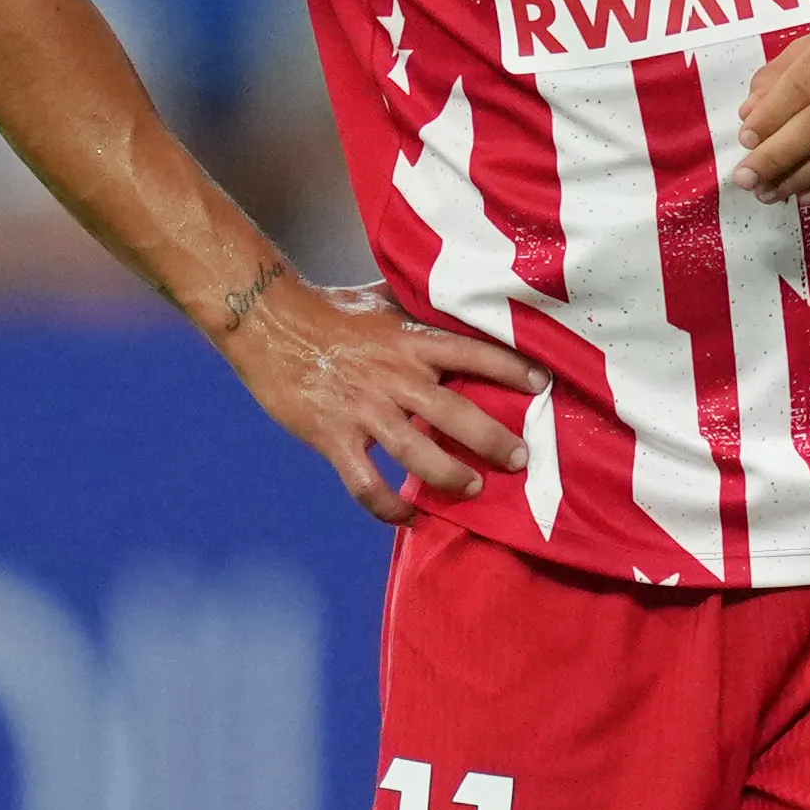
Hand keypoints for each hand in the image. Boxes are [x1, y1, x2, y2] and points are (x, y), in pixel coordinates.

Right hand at [221, 271, 547, 525]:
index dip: (511, 368)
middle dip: (494, 440)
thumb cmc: (329, 309)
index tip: (543, 384)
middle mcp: (394, 376)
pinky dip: (391, 509)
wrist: (267, 321)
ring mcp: (363, 410)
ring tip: (474, 488)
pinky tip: (411, 519)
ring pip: (417, 455)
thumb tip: (453, 290)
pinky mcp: (333, 437)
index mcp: (409, 341)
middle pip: (456, 413)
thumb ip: (418, 305)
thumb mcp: (381, 299)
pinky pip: (367, 485)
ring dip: (452, 476)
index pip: (473, 353)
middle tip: (521, 459)